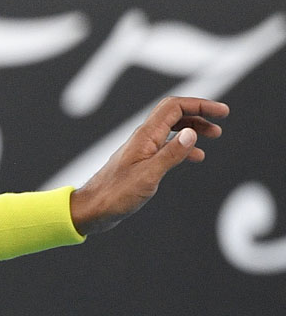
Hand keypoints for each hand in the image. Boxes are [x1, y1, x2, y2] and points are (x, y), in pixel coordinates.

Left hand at [70, 96, 228, 235]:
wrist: (92, 209)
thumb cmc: (115, 194)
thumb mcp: (149, 175)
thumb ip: (171, 154)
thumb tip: (192, 133)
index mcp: (145, 136)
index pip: (174, 107)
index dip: (200, 105)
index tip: (222, 112)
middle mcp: (143, 138)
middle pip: (174, 114)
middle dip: (199, 114)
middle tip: (221, 123)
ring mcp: (141, 149)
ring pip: (171, 129)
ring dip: (193, 129)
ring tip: (214, 136)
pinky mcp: (140, 162)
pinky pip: (165, 146)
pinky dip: (183, 147)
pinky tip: (195, 157)